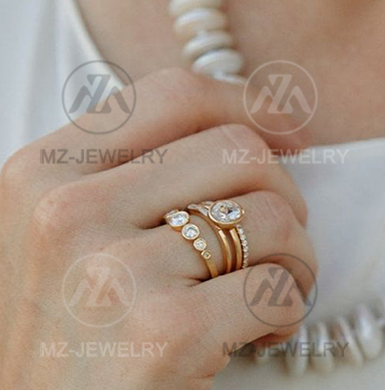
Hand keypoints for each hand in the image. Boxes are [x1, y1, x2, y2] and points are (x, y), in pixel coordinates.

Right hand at [0, 67, 317, 389]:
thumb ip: (134, 170)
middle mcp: (67, 213)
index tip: (291, 132)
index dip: (247, 104)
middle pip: (238, 150)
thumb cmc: (72, 336)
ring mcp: (114, 273)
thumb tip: (254, 125)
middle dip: (284, 192)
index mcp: (42, 173)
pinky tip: (264, 332)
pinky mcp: (165, 335)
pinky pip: (276, 286)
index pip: (174, 94)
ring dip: (296, 254)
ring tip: (272, 289)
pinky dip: (290, 306)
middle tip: (278, 239)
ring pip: (270, 213)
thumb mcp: (67, 234)